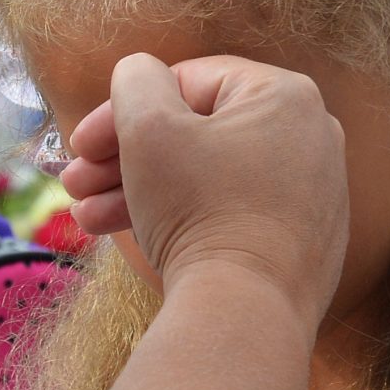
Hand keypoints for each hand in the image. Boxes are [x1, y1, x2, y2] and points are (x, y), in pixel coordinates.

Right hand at [61, 54, 346, 330]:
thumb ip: (136, 80)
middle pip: (198, 132)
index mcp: (285, 96)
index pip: (189, 81)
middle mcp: (311, 137)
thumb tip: (141, 76)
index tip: (81, 143)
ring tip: (89, 218)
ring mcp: (313, 194)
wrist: (247, 313)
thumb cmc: (201, 209)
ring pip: (209, 176)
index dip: (124, 108)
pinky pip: (233, 212)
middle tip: (77, 182)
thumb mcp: (150, 128)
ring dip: (141, 191)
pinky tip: (131, 237)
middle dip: (126, 157)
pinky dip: (185, 217)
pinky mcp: (304, 242)